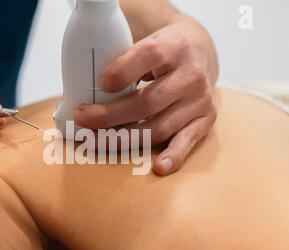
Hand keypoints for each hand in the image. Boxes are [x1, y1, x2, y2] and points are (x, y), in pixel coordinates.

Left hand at [74, 16, 218, 174]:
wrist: (199, 52)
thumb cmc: (162, 53)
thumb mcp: (148, 43)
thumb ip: (124, 62)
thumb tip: (85, 90)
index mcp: (174, 46)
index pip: (148, 56)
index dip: (122, 72)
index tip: (100, 84)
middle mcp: (191, 74)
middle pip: (147, 102)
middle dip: (110, 115)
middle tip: (83, 120)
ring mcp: (200, 100)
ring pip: (159, 127)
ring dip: (124, 139)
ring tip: (96, 142)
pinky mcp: (206, 119)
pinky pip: (187, 141)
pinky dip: (173, 156)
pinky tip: (158, 167)